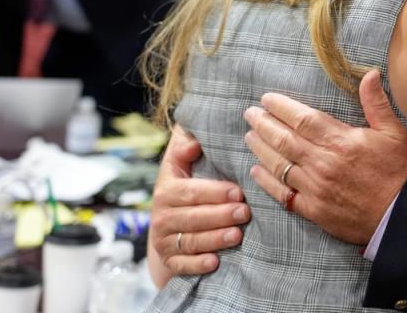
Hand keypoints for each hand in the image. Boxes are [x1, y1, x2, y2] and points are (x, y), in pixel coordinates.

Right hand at [147, 125, 249, 286]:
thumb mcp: (180, 163)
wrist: (168, 226)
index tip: (239, 191)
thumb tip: (193, 141)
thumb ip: (185, 145)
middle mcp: (162, 215)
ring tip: (237, 235)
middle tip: (245, 213)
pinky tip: (215, 262)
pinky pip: (182, 266)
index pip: (191, 191)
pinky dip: (197, 264)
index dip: (215, 192)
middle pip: (193, 217)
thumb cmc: (186, 186)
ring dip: (215, 239)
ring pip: (191, 241)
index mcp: (167, 189)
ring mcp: (164, 240)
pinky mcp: (169, 262)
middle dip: (220, 215)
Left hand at [244, 70, 406, 244]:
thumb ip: (376, 103)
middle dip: (264, 124)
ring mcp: (316, 188)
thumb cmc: (400, 171)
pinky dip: (267, 182)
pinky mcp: (314, 210)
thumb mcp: (394, 132)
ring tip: (249, 136)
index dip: (281, 107)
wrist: (403, 215)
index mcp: (341, 141)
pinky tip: (256, 171)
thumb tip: (370, 73)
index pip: (302, 119)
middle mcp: (323, 163)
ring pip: (279, 165)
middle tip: (250, 114)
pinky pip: (283, 194)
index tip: (267, 99)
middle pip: (284, 139)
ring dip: (261, 149)